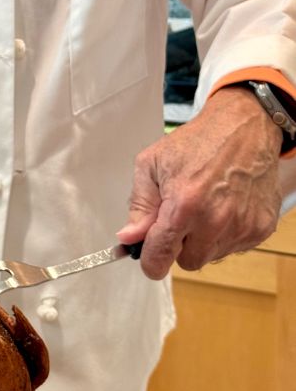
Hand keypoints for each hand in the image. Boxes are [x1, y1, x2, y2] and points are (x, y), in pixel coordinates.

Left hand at [117, 86, 282, 279]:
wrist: (243, 129)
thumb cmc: (197, 143)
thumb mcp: (152, 164)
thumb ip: (140, 205)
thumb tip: (129, 237)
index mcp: (184, 206)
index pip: (160, 257)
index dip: (150, 261)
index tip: (148, 258)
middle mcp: (215, 221)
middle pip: (187, 262)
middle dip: (180, 244)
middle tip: (181, 215)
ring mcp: (242, 227)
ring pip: (211, 256)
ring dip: (203, 239)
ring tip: (205, 205)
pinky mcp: (261, 229)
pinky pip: (234, 247)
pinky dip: (226, 234)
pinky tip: (224, 206)